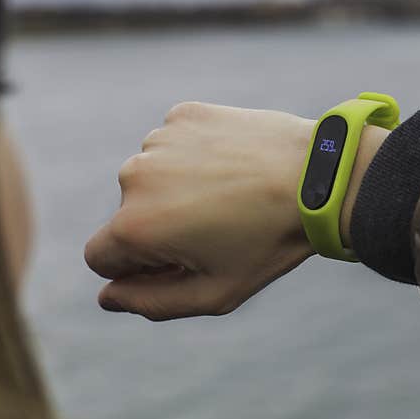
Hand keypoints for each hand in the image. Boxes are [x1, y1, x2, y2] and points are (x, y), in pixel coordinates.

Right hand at [84, 102, 387, 320]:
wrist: (319, 175)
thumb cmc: (267, 243)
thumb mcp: (214, 293)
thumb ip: (151, 303)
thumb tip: (107, 297)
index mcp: (133, 226)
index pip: (100, 258)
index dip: (137, 268)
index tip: (181, 261)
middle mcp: (133, 177)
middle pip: (126, 217)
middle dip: (159, 227)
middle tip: (218, 228)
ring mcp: (157, 140)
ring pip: (150, 178)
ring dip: (176, 190)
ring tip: (230, 195)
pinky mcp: (182, 115)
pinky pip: (172, 146)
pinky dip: (193, 157)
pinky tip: (232, 166)